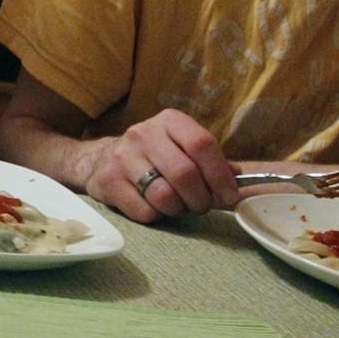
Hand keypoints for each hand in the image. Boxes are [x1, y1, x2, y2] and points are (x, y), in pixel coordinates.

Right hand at [81, 108, 240, 221]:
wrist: (100, 159)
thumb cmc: (154, 157)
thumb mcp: (182, 148)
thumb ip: (211, 162)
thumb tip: (238, 179)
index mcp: (170, 121)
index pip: (202, 144)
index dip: (220, 175)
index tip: (229, 196)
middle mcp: (143, 133)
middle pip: (185, 173)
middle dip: (201, 199)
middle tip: (202, 206)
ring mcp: (122, 157)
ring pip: (164, 196)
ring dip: (178, 209)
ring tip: (177, 206)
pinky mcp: (107, 181)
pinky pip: (144, 211)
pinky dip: (156, 216)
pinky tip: (153, 207)